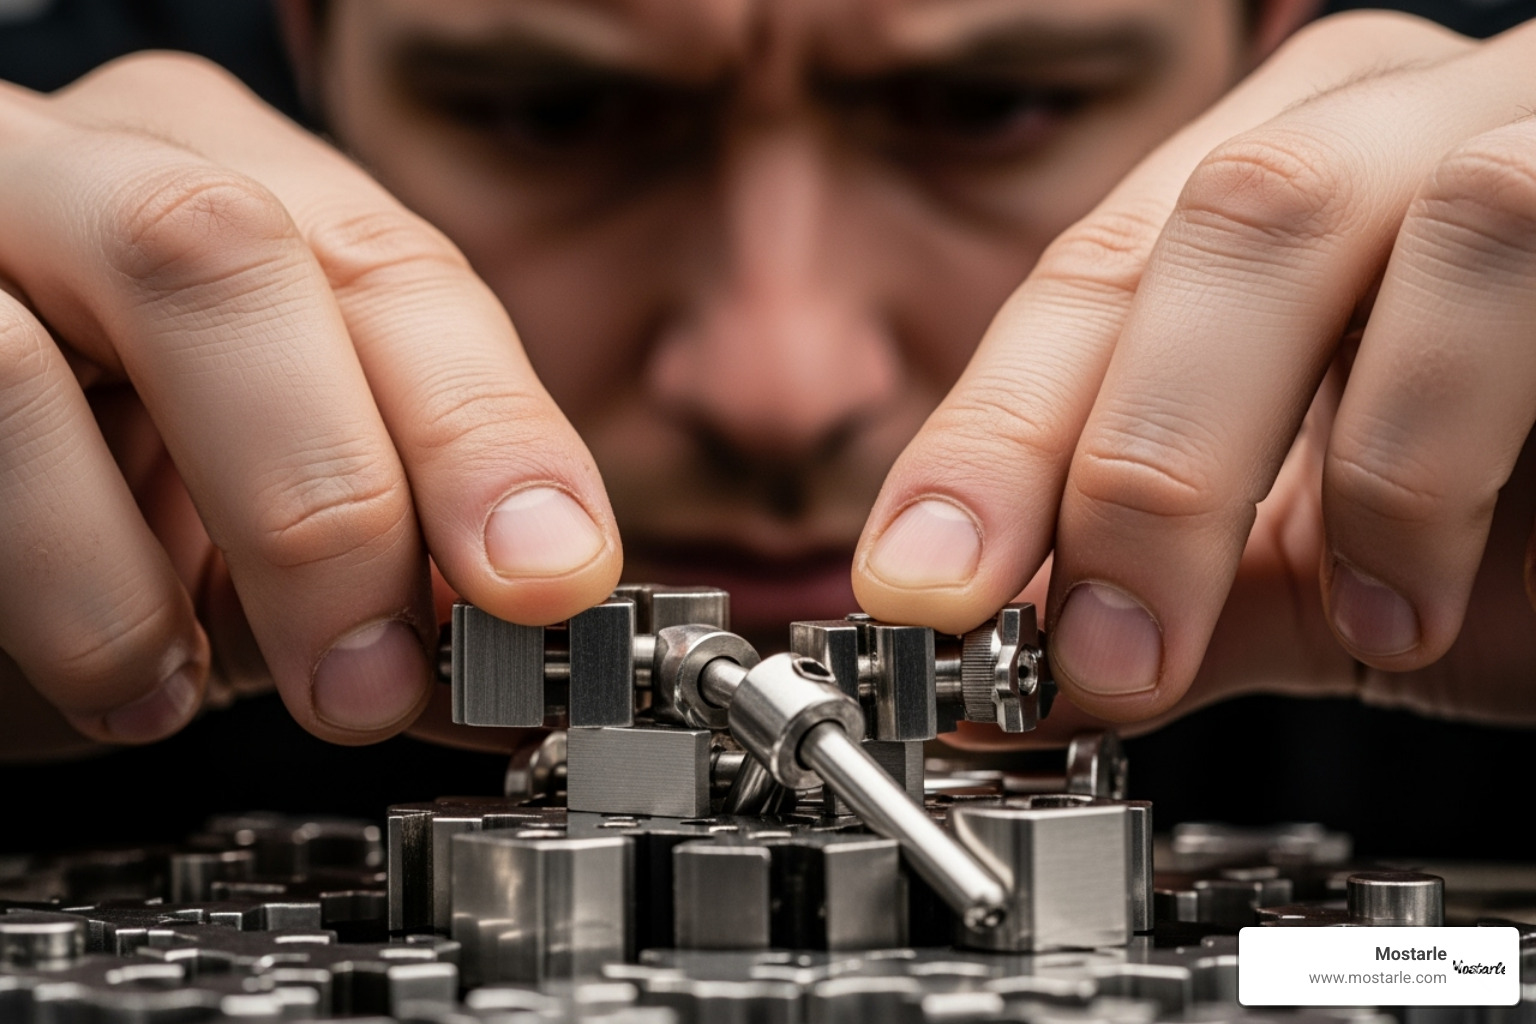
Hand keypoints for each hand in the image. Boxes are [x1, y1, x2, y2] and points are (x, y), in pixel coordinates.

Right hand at [0, 54, 620, 757]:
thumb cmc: (113, 469)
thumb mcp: (276, 494)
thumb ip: (400, 551)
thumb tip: (519, 676)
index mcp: (228, 179)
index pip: (392, 269)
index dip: (482, 432)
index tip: (547, 582)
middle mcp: (75, 175)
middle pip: (218, 258)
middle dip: (327, 502)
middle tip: (374, 677)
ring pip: (24, 359)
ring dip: (138, 581)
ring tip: (183, 688)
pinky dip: (49, 596)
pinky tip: (107, 672)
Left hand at [852, 12, 1535, 740]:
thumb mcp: (1324, 574)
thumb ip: (1166, 606)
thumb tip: (1003, 688)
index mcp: (1275, 199)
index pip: (1082, 288)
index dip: (982, 444)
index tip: (920, 595)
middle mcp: (1385, 128)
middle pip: (1191, 234)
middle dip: (1115, 462)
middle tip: (1091, 649)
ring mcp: (1517, 126)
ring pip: (1318, 217)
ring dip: (1267, 458)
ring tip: (1331, 627)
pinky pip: (1512, 251)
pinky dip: (1429, 443)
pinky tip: (1424, 587)